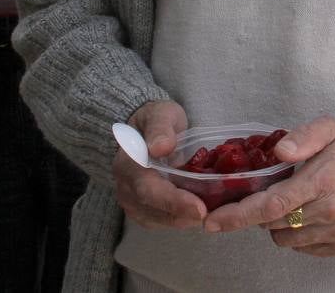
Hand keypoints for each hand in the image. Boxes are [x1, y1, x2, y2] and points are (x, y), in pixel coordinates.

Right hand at [113, 100, 206, 228]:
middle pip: (151, 208)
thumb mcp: (160, 113)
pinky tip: (197, 214)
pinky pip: (158, 221)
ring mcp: (131, 199)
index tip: (198, 207)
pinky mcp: (140, 208)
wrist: (145, 129)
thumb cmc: (156, 119)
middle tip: (209, 215)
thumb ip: (160, 127)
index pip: (148, 188)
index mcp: (128, 161)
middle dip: (181, 213)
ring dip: (182, 220)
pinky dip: (178, 220)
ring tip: (209, 215)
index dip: (172, 200)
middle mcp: (125, 185)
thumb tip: (160, 147)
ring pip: (155, 219)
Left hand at [203, 116, 334, 256]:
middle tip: (264, 192)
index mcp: (323, 180)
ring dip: (277, 222)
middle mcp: (330, 211)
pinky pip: (302, 247)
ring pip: (284, 238)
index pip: (273, 203)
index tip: (213, 220)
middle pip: (273, 223)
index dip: (239, 214)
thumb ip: (304, 135)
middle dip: (258, 211)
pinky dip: (295, 233)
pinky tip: (308, 212)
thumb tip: (279, 150)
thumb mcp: (331, 128)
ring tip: (294, 199)